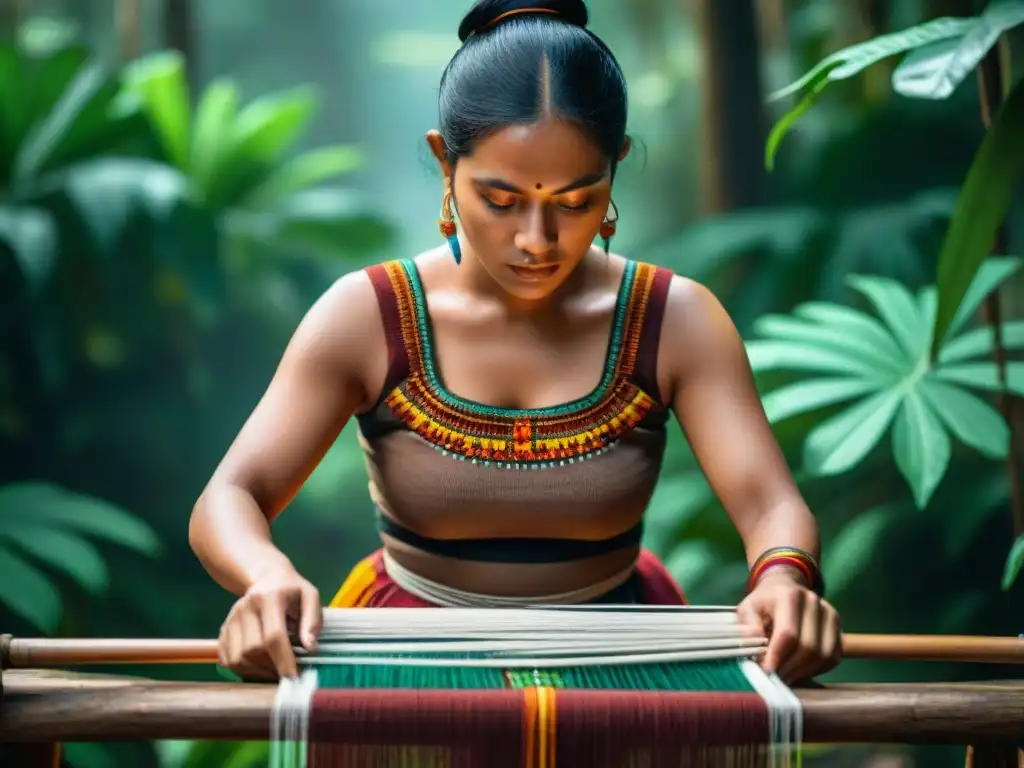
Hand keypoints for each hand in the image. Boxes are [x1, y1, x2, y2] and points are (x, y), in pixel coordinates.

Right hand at [218, 565, 321, 679]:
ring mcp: (231, 619)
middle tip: (287, 672)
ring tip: (275, 670)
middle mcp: (245, 608)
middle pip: (253, 650)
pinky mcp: (224, 630)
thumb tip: (310, 648)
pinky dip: (243, 670)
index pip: (273, 636)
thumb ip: (313, 621)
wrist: (268, 579)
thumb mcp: (310, 597)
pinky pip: (227, 660)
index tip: (294, 678)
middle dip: (271, 667)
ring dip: (257, 672)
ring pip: (237, 659)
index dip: (283, 660)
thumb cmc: (292, 591)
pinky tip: (259, 666)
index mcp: (269, 598)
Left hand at [736, 569, 841, 683]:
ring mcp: (829, 615)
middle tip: (776, 680)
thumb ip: (749, 627)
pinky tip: (801, 671)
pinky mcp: (838, 628)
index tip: (766, 673)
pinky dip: (818, 670)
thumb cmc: (764, 603)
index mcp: (789, 596)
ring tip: (787, 677)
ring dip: (805, 672)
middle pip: (809, 647)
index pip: (788, 634)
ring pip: (825, 655)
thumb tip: (754, 648)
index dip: (777, 657)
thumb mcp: (747, 608)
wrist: (785, 588)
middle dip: (791, 669)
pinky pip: (834, 657)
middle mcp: (813, 602)